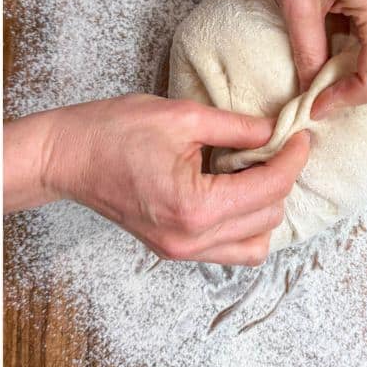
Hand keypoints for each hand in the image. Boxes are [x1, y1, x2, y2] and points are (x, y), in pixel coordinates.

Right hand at [7, 95, 308, 263]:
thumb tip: (274, 130)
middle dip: (281, 179)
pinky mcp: (172, 249)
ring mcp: (180, 251)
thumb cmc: (113, 131)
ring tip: (256, 168)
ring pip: (253, 245)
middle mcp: (191, 240)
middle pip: (267, 218)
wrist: (67, 156)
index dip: (291, 158)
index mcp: (195, 208)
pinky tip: (235, 188)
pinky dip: (243, 223)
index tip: (300, 134)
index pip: (268, 189)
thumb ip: (235, 126)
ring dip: (265, 208)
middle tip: (279, 144)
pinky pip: (227, 248)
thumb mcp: (180, 116)